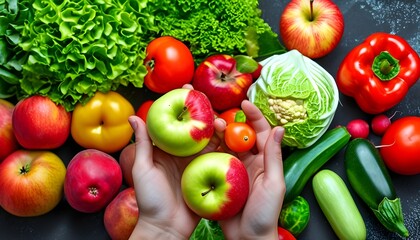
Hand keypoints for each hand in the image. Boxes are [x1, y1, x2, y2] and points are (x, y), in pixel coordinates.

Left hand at [127, 115, 223, 238]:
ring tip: (222, 122)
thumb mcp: (144, 168)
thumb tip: (134, 116)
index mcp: (167, 148)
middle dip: (205, 112)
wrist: (166, 227)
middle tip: (210, 103)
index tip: (188, 89)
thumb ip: (143, 143)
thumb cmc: (150, 199)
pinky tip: (232, 138)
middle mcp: (184, 153)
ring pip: (211, 140)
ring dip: (218, 128)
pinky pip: (220, 157)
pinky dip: (227, 147)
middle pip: (197, 127)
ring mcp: (198, 163)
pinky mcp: (210, 174)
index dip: (182, 104)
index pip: (176, 121)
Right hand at [217, 100, 284, 239]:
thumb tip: (279, 128)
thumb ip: (274, 156)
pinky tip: (200, 143)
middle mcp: (249, 161)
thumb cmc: (265, 213)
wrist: (247, 238)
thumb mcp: (273, 183)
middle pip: (241, 135)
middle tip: (220, 114)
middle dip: (232, 121)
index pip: (261, 132)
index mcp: (265, 160)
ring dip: (218, 134)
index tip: (244, 102)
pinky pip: (214, 160)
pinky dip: (209, 150)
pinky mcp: (220, 178)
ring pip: (226, 145)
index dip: (254, 115)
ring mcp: (234, 169)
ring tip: (208, 125)